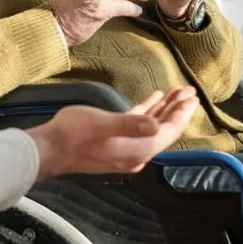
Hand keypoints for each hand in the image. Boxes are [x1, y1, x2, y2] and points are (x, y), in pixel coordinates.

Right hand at [26, 87, 198, 178]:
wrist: (49, 149)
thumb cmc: (73, 133)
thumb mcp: (102, 124)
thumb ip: (130, 124)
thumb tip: (156, 127)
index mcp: (138, 149)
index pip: (168, 131)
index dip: (182, 113)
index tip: (193, 97)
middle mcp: (136, 153)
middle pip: (164, 130)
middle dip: (177, 110)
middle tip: (189, 91)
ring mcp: (126, 150)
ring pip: (152, 128)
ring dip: (163, 110)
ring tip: (175, 92)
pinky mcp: (115, 144)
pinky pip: (138, 128)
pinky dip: (147, 113)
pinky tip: (152, 99)